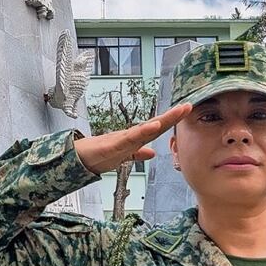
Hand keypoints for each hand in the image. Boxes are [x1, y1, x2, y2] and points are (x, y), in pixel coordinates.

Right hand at [74, 103, 192, 174]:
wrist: (77, 158)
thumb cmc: (98, 154)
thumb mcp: (123, 156)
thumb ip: (137, 153)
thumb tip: (152, 153)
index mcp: (134, 139)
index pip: (156, 129)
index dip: (171, 121)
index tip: (185, 111)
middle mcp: (129, 136)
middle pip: (153, 125)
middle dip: (171, 117)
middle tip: (187, 106)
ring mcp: (120, 139)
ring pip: (143, 129)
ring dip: (160, 122)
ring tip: (174, 114)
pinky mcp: (111, 146)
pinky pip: (128, 139)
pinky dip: (140, 133)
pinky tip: (152, 127)